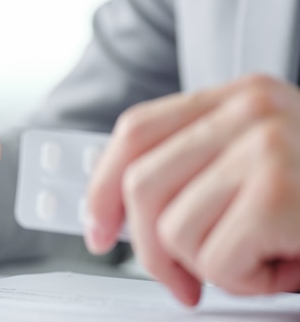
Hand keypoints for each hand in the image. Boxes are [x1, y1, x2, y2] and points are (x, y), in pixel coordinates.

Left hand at [84, 74, 299, 305]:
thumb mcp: (260, 166)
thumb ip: (200, 171)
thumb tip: (124, 210)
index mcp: (236, 99)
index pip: (136, 131)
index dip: (103, 185)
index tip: (99, 228)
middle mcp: (248, 111)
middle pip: (141, 184)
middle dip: (151, 248)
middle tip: (182, 279)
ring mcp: (265, 146)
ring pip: (173, 230)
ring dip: (213, 267)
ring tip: (263, 258)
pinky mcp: (280, 191)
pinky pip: (215, 259)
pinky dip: (245, 281)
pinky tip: (286, 265)